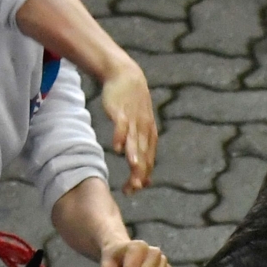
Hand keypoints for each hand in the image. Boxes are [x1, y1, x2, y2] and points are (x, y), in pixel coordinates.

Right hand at [100, 58, 155, 193]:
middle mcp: (144, 130)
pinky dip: (120, 136)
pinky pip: (121, 126)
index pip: (148, 160)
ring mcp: (133, 120)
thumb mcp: (139, 128)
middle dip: (139, 171)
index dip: (142, 176)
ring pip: (134, 141)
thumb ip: (140, 149)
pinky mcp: (121, 111)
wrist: (126, 76)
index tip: (133, 190)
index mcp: (149, 136)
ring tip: (132, 167)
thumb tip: (142, 172)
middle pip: (142, 154)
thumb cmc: (132, 106)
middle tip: (134, 187)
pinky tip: (116, 148)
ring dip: (133, 154)